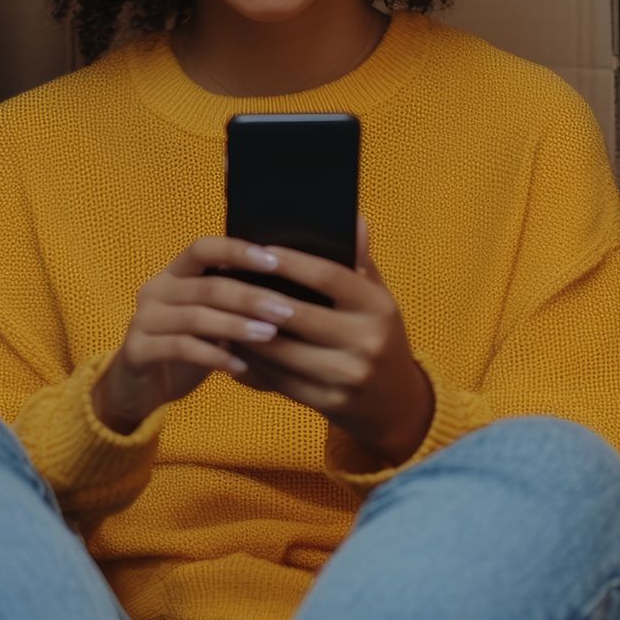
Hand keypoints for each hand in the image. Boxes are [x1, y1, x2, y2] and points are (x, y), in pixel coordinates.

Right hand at [94, 237, 307, 434]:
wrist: (137, 388)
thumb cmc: (184, 349)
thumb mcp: (208, 322)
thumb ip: (232, 305)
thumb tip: (286, 293)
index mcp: (173, 274)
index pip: (203, 249)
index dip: (237, 251)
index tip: (275, 262)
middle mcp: (155, 290)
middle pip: (207, 286)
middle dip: (251, 297)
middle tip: (286, 310)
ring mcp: (142, 320)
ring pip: (196, 317)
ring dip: (237, 325)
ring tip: (270, 335)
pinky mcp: (136, 350)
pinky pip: (181, 348)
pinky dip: (215, 356)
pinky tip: (241, 367)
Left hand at [227, 216, 434, 467]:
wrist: (396, 403)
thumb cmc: (378, 335)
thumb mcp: (378, 298)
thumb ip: (361, 260)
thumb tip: (353, 216)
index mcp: (378, 307)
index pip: (329, 277)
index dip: (292, 262)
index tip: (259, 249)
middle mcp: (366, 341)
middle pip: (299, 315)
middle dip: (258, 298)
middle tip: (226, 279)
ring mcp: (348, 376)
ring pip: (283, 351)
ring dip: (247, 332)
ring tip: (222, 312)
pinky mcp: (329, 403)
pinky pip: (280, 380)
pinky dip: (255, 362)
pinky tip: (235, 346)